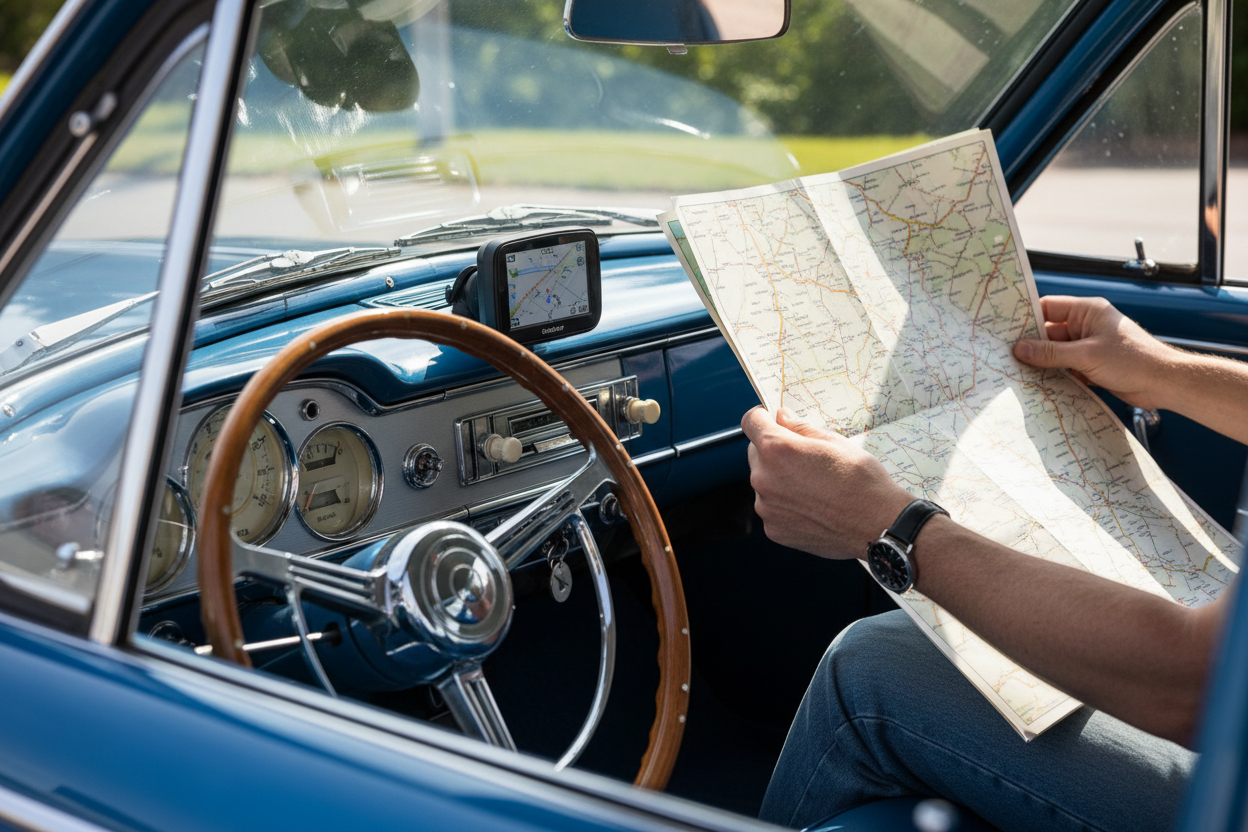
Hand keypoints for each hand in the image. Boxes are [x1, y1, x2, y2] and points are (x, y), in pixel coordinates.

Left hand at [741, 407, 912, 559]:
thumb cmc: (861, 481)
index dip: (761, 417)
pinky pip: (772, 508)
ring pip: (764, 483)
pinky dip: (785, 505)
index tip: (770, 419)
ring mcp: (767, 507)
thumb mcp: (833, 442)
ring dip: (779, 479)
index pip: (751, 422)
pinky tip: (812, 506)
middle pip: (756, 454)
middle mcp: (764, 478)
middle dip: (773, 451)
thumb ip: (799, 428)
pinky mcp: (773, 530)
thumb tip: (781, 417)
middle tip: (804, 458)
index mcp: (777, 449)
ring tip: (813, 486)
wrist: (877, 524)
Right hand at [1013, 296, 1176, 410]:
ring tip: (1019, 371)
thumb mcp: (1087, 355)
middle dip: (1031, 345)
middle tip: (1007, 356)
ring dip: (1042, 363)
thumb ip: (1051, 353)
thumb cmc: (1134, 360)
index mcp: (1087, 311)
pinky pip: (1064, 367)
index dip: (1026, 317)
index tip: (1004, 329)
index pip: (1048, 307)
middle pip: (1048, 333)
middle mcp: (1086, 325)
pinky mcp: (1090, 365)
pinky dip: (1053, 375)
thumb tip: (1020, 349)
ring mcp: (1088, 346)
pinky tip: (1039, 383)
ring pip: (1054, 352)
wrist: (1164, 383)